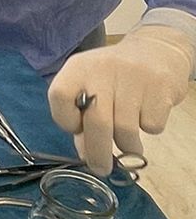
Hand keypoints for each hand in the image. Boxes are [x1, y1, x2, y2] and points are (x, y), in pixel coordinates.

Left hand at [47, 25, 193, 174]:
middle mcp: (103, 69)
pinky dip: (148, 130)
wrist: (157, 50)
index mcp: (78, 67)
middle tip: (102, 168)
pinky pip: (151, 126)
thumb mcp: (92, 87)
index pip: (59, 96)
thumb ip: (83, 119)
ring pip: (125, 130)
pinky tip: (146, 115)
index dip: (66, 119)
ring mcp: (133, 77)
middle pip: (96, 122)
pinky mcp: (160, 87)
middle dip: (98, 153)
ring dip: (127, 146)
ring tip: (129, 142)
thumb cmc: (116, 77)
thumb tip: (85, 156)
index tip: (77, 129)